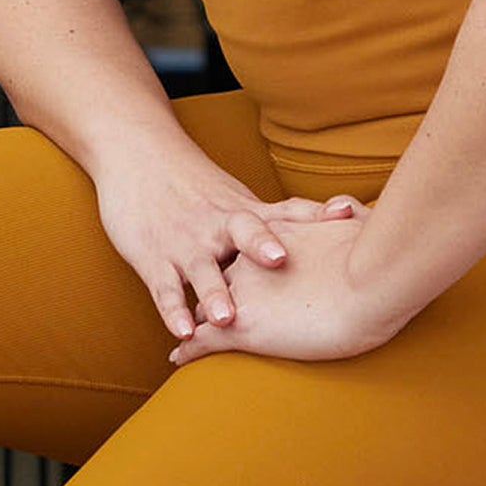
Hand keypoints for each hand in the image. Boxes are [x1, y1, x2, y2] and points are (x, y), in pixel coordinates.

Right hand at [90, 140, 365, 347]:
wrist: (138, 153)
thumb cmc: (196, 185)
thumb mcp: (239, 197)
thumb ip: (281, 219)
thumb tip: (342, 227)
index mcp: (243, 211)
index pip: (285, 212)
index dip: (315, 216)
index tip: (347, 215)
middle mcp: (218, 225)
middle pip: (244, 232)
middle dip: (261, 245)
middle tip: (280, 260)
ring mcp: (185, 242)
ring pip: (202, 269)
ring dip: (214, 293)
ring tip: (227, 317)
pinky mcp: (154, 259)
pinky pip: (165, 288)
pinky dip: (173, 311)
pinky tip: (183, 332)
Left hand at [163, 212, 406, 367]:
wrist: (370, 282)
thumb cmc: (373, 257)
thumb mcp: (359, 223)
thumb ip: (347, 212)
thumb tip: (346, 206)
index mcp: (274, 239)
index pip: (244, 250)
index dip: (238, 260)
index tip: (235, 268)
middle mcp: (249, 263)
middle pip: (218, 276)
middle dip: (212, 289)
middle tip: (206, 301)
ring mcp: (240, 294)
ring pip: (204, 307)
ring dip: (194, 320)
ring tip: (181, 332)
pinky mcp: (239, 327)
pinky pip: (202, 339)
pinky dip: (188, 349)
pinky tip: (178, 357)